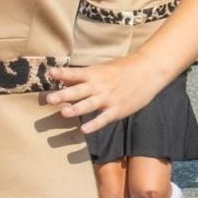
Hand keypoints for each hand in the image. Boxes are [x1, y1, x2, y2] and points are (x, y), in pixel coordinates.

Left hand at [46, 52, 171, 134]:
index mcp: (95, 73)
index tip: (50, 72)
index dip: (62, 73)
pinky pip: (104, 118)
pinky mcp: (118, 109)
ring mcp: (109, 98)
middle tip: (49, 99)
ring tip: (63, 113)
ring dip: (76, 109)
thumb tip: (64, 79)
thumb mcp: (103, 68)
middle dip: (63, 95)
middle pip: (79, 91)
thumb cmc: (124, 68)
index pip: (75, 73)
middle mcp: (100, 85)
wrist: (148, 71)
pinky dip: (95, 124)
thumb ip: (84, 76)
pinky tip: (84, 130)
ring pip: (89, 105)